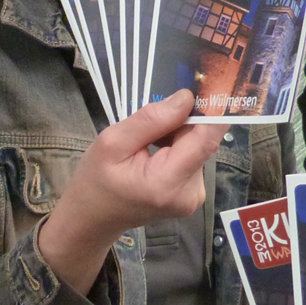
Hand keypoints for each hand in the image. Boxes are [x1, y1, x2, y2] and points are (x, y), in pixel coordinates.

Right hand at [36, 89, 225, 293]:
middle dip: (181, 123)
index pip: (206, 140)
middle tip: (149, 124)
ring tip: (146, 143)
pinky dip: (177, 148)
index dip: (213, 111)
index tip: (209, 85)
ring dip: (177, 136)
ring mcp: (194, 196)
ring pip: (197, 146)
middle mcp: (190, 193)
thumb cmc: (95, 181)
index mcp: (168, 182)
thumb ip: (150, 121)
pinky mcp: (193, 194)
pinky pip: (192, 157)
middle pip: (201, 141)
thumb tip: (186, 98)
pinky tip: (154, 153)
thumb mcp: (112, 143)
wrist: (92, 219)